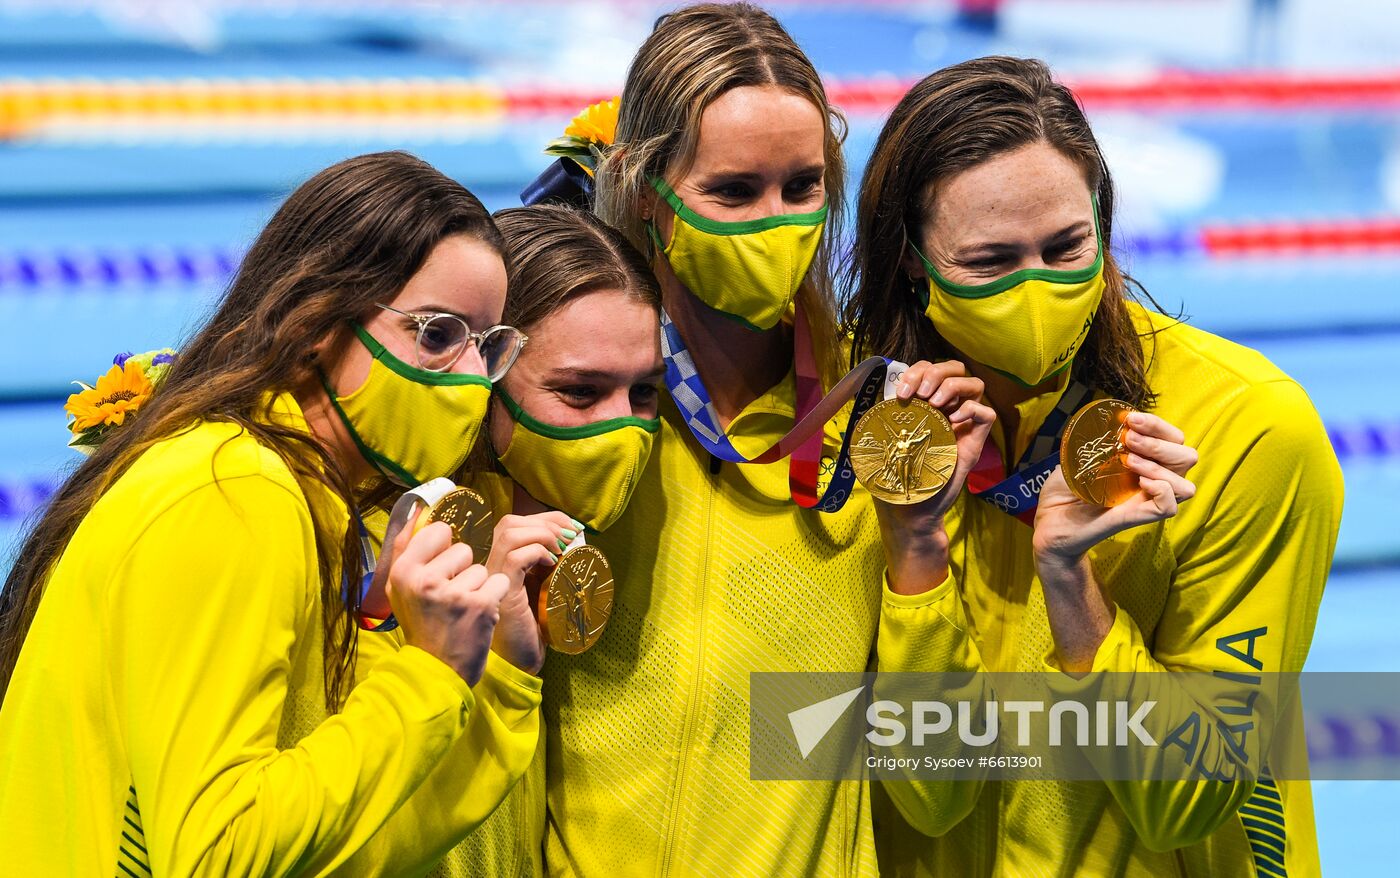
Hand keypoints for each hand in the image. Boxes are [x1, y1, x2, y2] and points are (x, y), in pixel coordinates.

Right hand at [386, 521, 510, 686]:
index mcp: (403, 571)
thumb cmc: (421, 623)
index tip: (443, 571)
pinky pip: (499, 582)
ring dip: (479, 587)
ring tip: (463, 610)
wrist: (437, 671)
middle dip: (463, 572)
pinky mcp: (481, 606)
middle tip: (450, 599)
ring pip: (482, 568)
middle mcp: (425, 580)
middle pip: (463, 551)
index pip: (439, 532)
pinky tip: (480, 615)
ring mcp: (454, 594)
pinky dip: (495, 597)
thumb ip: (405, 547)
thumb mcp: (401, 587)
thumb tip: (417, 507)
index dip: (446, 550)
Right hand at [484, 511, 579, 673]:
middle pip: (509, 522)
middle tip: (571, 536)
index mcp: (501, 563)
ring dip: (543, 534)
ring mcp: (494, 579)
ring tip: (561, 550)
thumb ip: (551, 564)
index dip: (546, 518)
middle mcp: (492, 567)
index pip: (515, 523)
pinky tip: (552, 564)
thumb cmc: (535, 629)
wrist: (520, 663)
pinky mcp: (503, 592)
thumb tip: (574, 537)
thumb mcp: (546, 588)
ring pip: (510, 534)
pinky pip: (515, 557)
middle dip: (546, 521)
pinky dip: (537, 552)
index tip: (573, 527)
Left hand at [877, 360, 996, 593]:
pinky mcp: (974, 442)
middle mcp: (945, 410)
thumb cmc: (894, 479)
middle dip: (937, 372)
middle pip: (955, 369)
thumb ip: (883, 417)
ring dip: (954, 386)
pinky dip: (972, 409)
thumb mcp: (881, 442)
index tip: (901, 393)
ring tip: (935, 404)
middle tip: (922, 394)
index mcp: (923, 405)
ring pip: (975, 384)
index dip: (917, 372)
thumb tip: (874, 391)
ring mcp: (961, 425)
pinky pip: (986, 412)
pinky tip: (952, 423)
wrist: (910, 512)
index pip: (929, 369)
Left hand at [1033, 411, 1197, 563]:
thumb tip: (1107, 422)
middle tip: (1129, 439)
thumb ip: (1096, 439)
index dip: (1158, 425)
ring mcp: (1144, 500)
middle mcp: (1150, 480)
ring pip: (1184, 484)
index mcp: (1143, 461)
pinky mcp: (1134, 518)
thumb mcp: (1079, 456)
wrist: (1048, 522)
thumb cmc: (1065, 489)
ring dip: (1160, 466)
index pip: (1172, 439)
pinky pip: (1168, 507)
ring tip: (1129, 460)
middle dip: (1161, 442)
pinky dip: (1162, 491)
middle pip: (1187, 457)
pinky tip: (1139, 483)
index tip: (1130, 419)